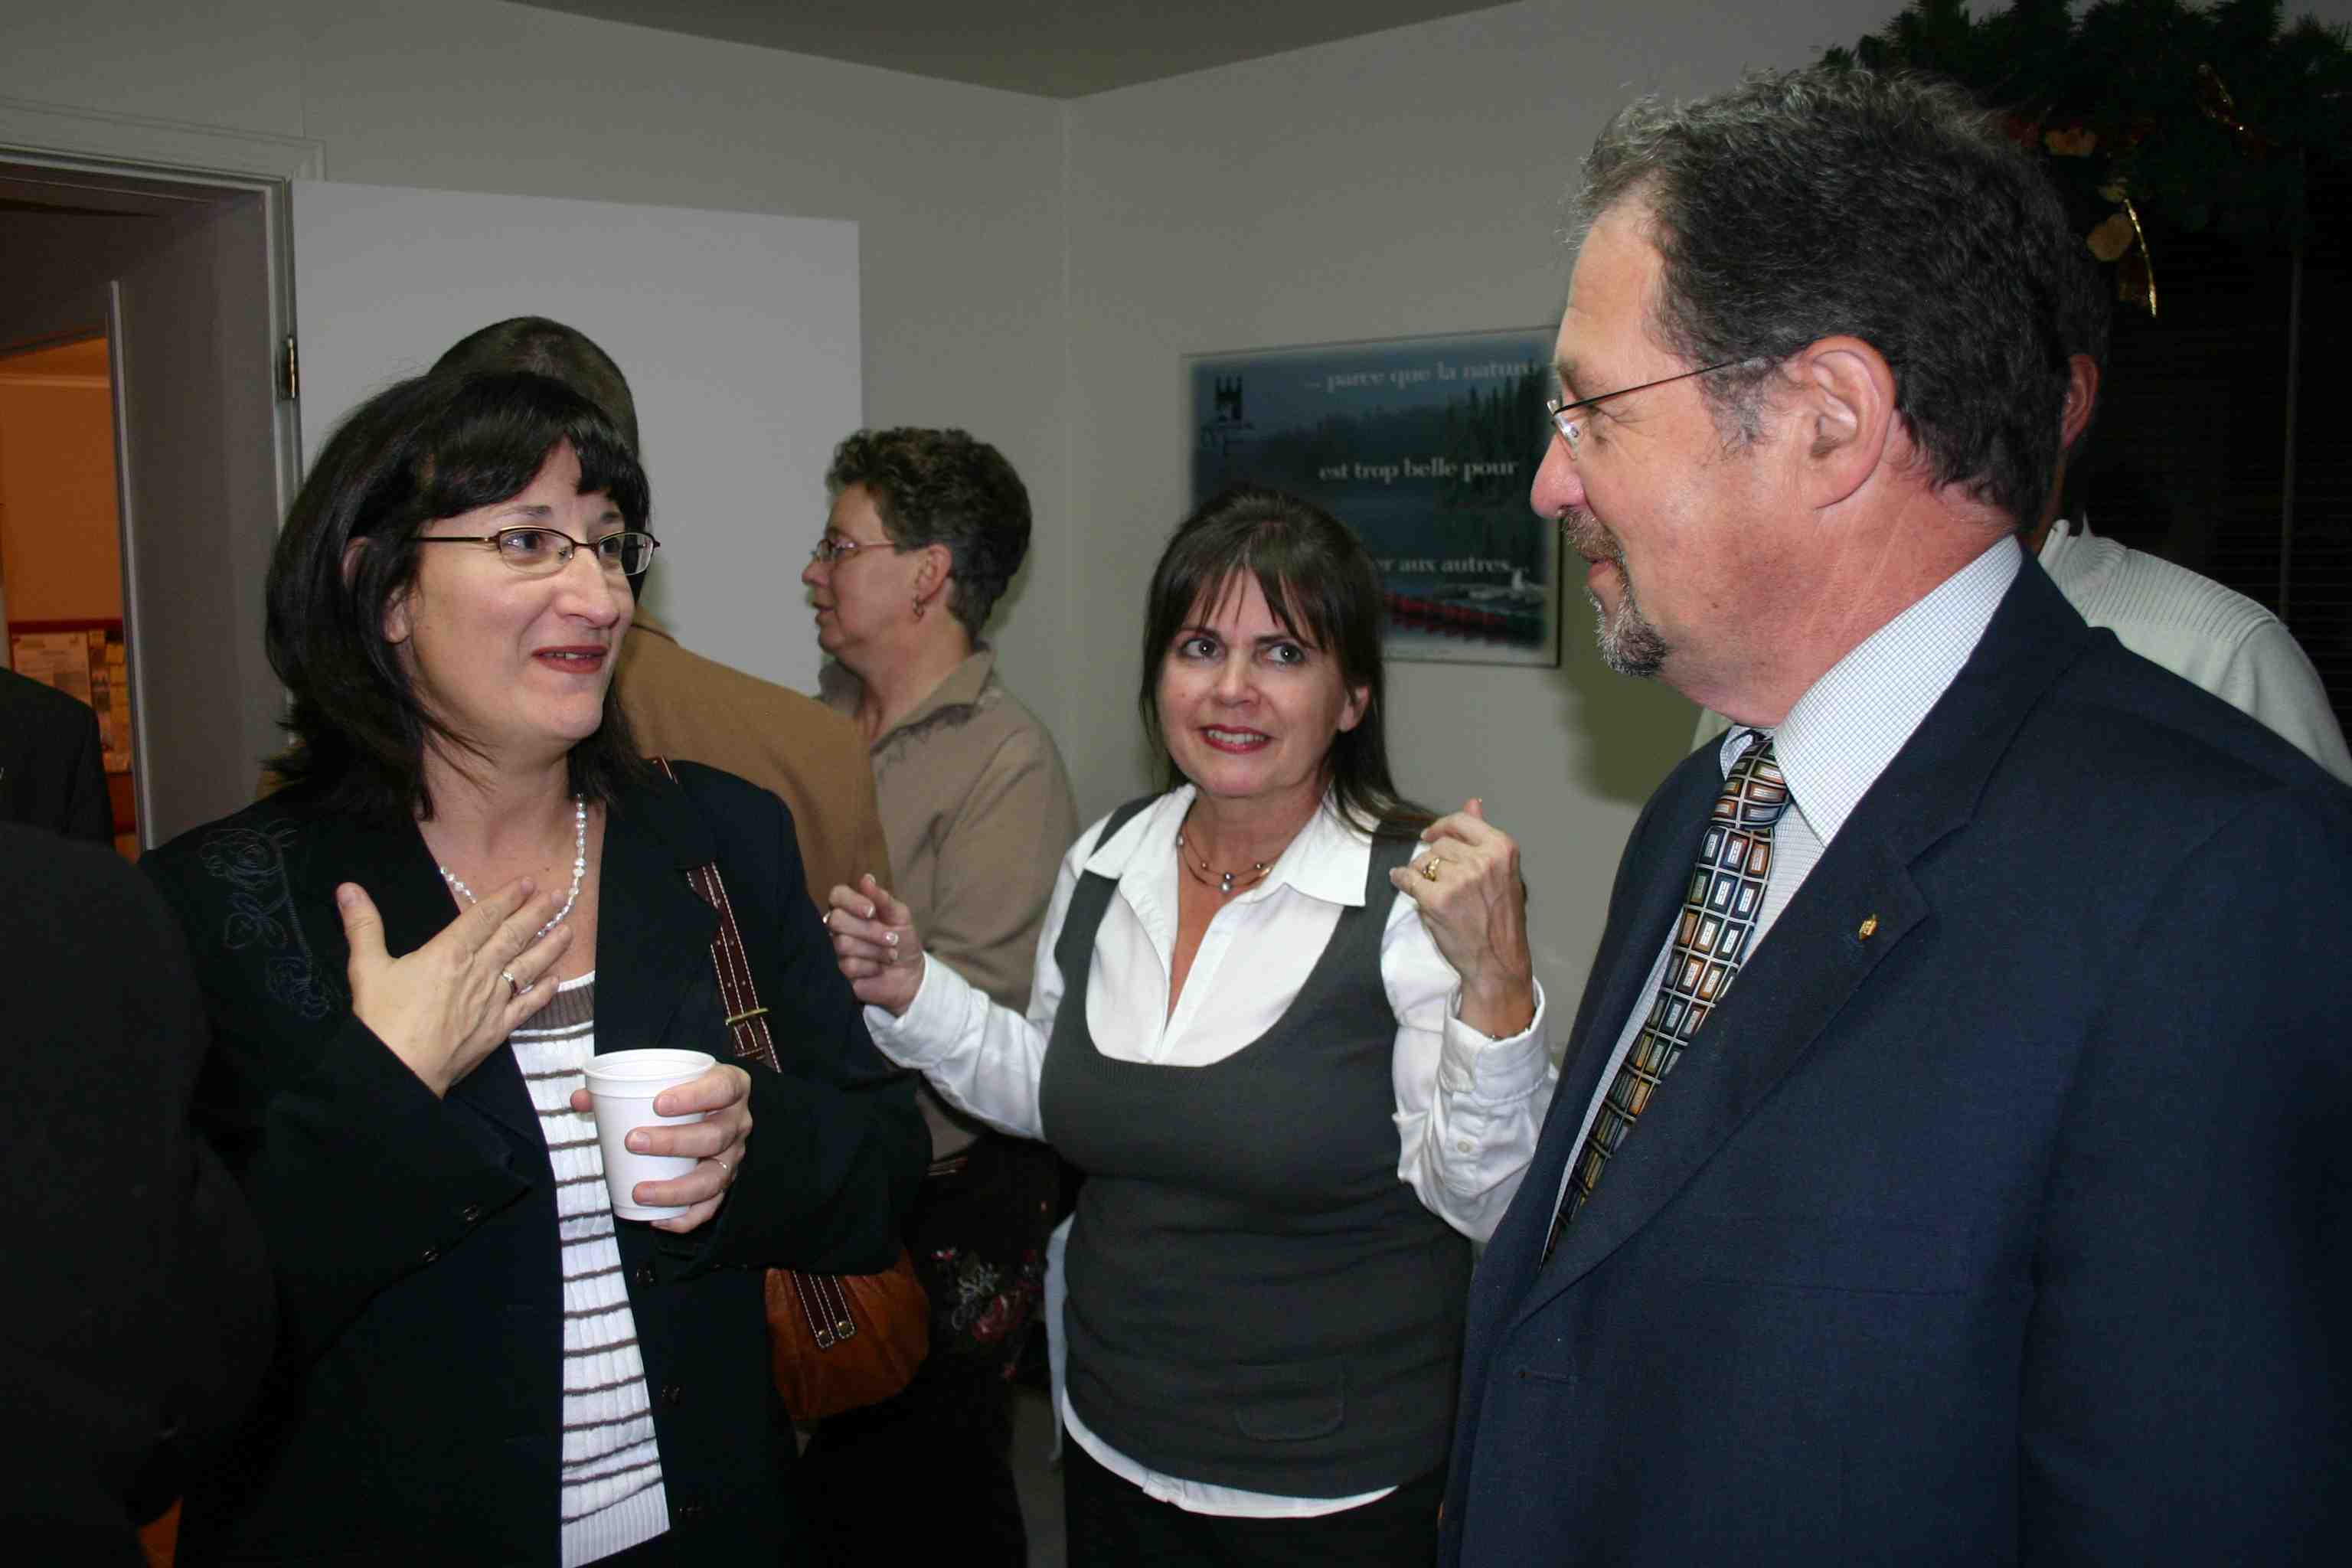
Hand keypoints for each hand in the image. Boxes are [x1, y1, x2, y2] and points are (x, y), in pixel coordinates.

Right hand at [339, 877, 573, 1097]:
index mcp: (449, 952)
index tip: (528, 883)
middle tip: (559, 896)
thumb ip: (362, 925)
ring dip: (549, 946)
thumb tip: (348, 889)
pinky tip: (556, 981)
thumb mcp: (366, 966)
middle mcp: (477, 972)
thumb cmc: (381, 1019)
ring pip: (527, 967)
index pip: (484, 917)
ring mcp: (491, 1001)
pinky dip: (543, 992)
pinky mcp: (496, 1030)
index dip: (507, 897)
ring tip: (569, 930)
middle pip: (513, 936)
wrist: (397, 1070)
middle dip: (537, 913)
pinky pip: (526, 1006)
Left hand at [568, 1063, 749, 1233]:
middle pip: (714, 1136)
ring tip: (639, 1192)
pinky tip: (657, 1220)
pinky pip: (711, 1206)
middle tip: (633, 1141)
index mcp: (731, 1086)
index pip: (722, 1088)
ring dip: (676, 1189)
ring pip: (714, 1178)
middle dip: (673, 1142)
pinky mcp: (725, 1182)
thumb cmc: (682, 1090)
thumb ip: (620, 1087)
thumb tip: (579, 1099)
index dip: (694, 1097)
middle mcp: (738, 1122)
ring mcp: (734, 1155)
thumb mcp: (663, 1080)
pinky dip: (685, 1217)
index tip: (657, 1104)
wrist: (708, 1106)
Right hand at [824, 873, 925, 1014]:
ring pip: (843, 944)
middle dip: (870, 931)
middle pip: (837, 920)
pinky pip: (847, 966)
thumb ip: (883, 898)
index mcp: (848, 908)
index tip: (872, 912)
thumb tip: (866, 878)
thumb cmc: (903, 940)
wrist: (909, 975)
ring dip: (875, 950)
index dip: (853, 902)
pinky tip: (877, 968)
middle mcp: (835, 928)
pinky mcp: (835, 973)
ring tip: (889, 955)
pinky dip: (870, 967)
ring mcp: (832, 950)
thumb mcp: (899, 916)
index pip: (837, 895)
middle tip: (892, 939)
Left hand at [1389, 798, 1535, 1037]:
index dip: (1441, 827)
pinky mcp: (1437, 899)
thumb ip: (1482, 836)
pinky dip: (1401, 880)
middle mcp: (1483, 860)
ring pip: (1423, 861)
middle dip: (1434, 860)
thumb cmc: (1500, 919)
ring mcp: (1460, 880)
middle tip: (1441, 881)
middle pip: (1440, 845)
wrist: (1497, 960)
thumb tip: (1472, 801)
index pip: (1462, 821)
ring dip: (1421, 874)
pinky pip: (1408, 879)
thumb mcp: (1502, 872)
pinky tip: (1403, 884)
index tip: (1430, 835)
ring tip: (1435, 893)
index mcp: (1501, 848)